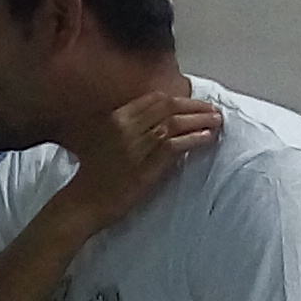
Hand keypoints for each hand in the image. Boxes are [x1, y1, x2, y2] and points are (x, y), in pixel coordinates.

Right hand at [59, 87, 220, 231]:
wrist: (83, 201)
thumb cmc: (92, 173)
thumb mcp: (103, 138)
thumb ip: (127, 125)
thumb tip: (157, 120)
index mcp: (116, 116)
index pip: (155, 99)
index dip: (180, 99)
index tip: (195, 102)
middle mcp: (126, 126)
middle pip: (169, 107)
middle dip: (195, 106)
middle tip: (213, 109)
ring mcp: (137, 145)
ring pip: (176, 124)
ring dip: (200, 120)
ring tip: (217, 121)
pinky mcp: (147, 166)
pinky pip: (176, 146)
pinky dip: (195, 139)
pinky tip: (207, 138)